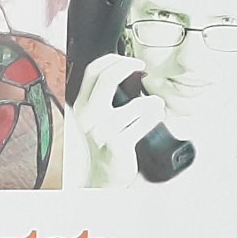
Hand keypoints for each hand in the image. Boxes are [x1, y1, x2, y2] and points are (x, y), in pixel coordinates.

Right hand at [66, 53, 165, 188]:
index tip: (129, 61)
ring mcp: (102, 131)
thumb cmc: (105, 145)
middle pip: (108, 78)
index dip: (113, 60)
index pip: (93, 71)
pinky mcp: (117, 144)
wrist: (103, 177)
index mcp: (82, 107)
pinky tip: (154, 119)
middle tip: (141, 67)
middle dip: (129, 66)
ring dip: (153, 103)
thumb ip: (103, 94)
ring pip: (138, 104)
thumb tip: (124, 66)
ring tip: (154, 107)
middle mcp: (88, 118)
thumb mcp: (97, 116)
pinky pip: (145, 121)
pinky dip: (155, 117)